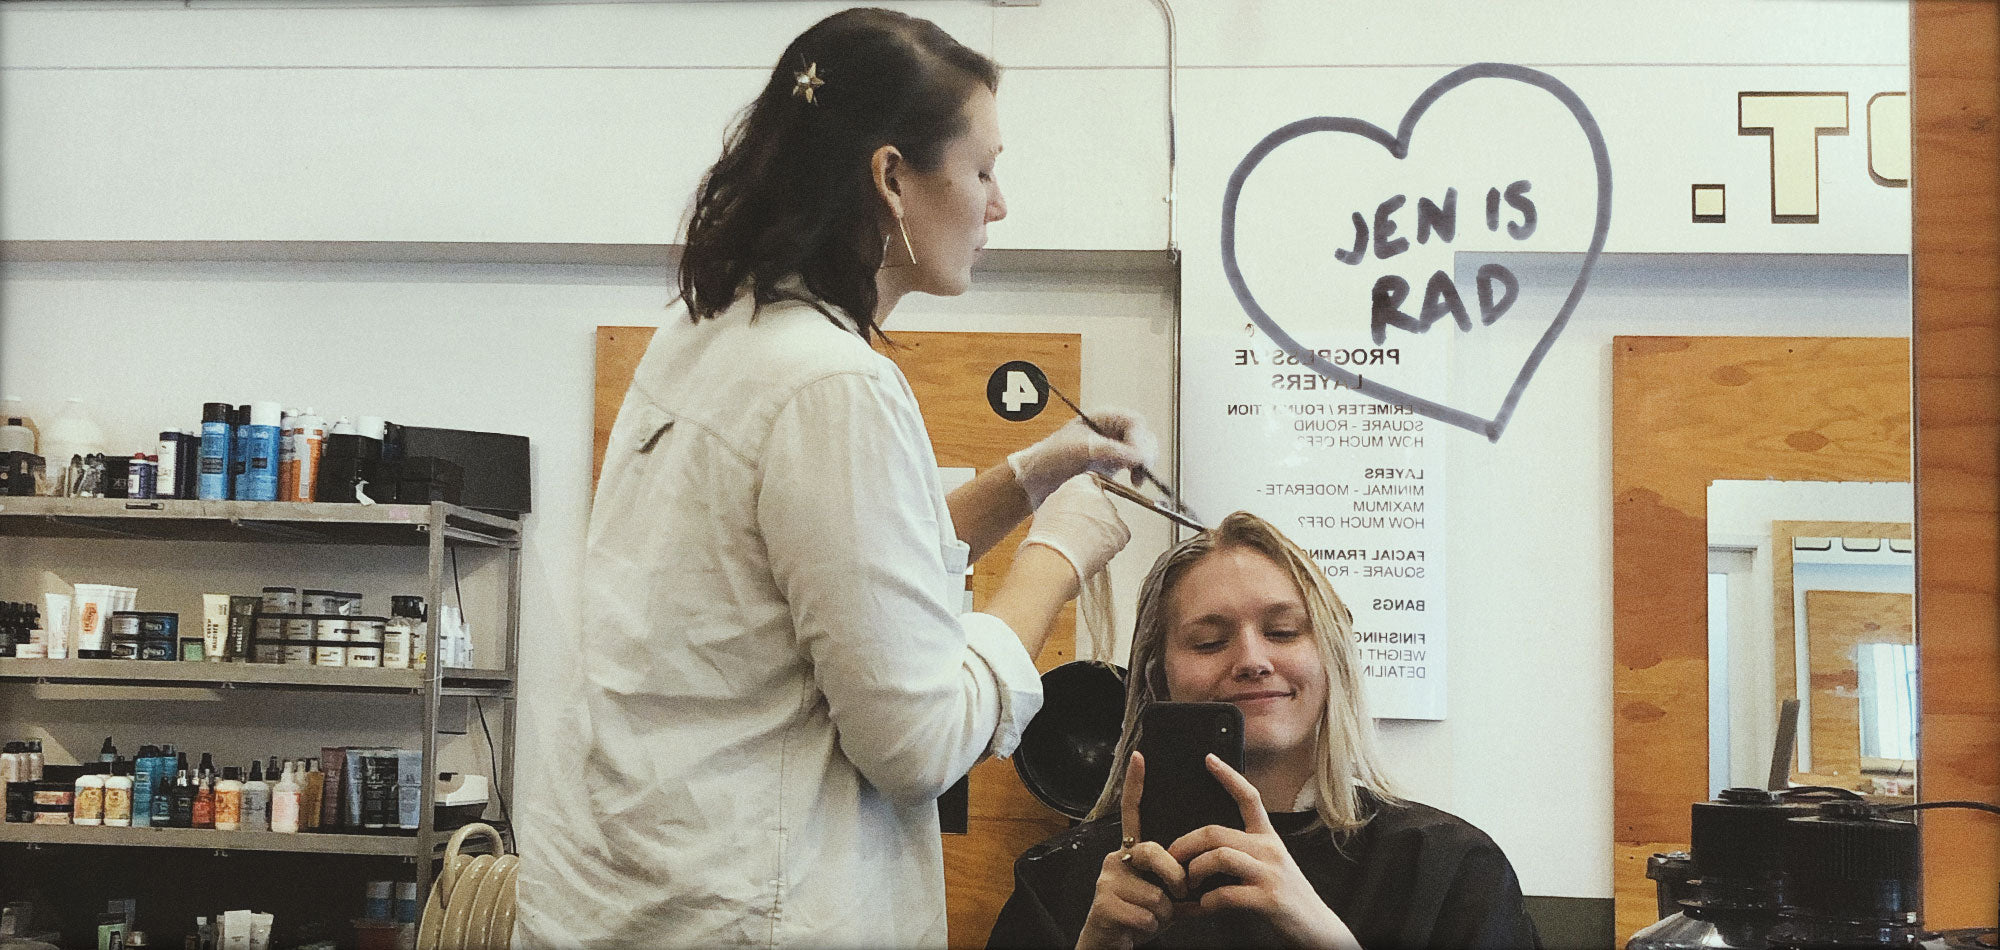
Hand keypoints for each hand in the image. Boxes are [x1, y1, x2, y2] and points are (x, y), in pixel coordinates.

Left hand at [1007, 409, 1156, 507]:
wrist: (1033, 482)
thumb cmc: (1050, 458)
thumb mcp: (1080, 450)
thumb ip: (1110, 450)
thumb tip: (1138, 457)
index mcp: (1103, 418)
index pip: (1134, 423)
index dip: (1140, 440)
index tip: (1138, 460)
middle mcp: (1110, 432)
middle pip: (1143, 438)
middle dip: (1146, 454)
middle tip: (1140, 473)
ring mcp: (1112, 450)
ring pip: (1141, 454)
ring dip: (1144, 466)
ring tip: (1136, 481)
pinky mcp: (1111, 468)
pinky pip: (1133, 469)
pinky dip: (1137, 476)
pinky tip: (1132, 484)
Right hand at [1021, 474, 1130, 582]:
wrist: (1057, 556)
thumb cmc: (1046, 538)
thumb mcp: (1047, 511)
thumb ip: (1062, 504)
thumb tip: (1064, 511)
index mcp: (1078, 484)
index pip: (1089, 484)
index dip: (1083, 501)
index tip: (1078, 512)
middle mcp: (1098, 494)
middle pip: (1100, 504)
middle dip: (1094, 517)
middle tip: (1080, 533)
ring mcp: (1112, 512)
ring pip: (1110, 521)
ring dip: (1102, 531)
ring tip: (1085, 547)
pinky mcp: (1122, 531)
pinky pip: (1120, 537)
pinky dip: (1111, 545)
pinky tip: (1096, 553)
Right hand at [1078, 752, 1187, 949]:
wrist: (1110, 944)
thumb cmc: (1140, 918)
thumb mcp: (1165, 896)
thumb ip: (1181, 881)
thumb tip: (1210, 871)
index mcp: (1132, 851)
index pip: (1133, 813)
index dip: (1136, 785)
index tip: (1140, 756)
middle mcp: (1116, 858)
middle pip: (1155, 853)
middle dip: (1176, 879)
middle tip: (1178, 896)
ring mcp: (1107, 878)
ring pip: (1155, 893)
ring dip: (1163, 914)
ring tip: (1150, 917)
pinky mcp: (1103, 902)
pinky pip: (1146, 914)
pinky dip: (1151, 927)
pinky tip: (1138, 927)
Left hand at [1166, 756, 1361, 949]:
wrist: (1318, 932)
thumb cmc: (1285, 900)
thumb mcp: (1268, 868)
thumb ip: (1242, 855)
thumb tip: (1203, 853)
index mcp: (1268, 839)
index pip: (1249, 798)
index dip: (1228, 776)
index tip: (1208, 758)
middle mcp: (1269, 850)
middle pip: (1216, 832)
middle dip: (1184, 844)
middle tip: (1170, 859)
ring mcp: (1270, 874)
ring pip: (1218, 857)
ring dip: (1193, 872)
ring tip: (1187, 886)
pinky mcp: (1268, 899)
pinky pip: (1225, 894)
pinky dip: (1205, 903)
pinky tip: (1201, 908)